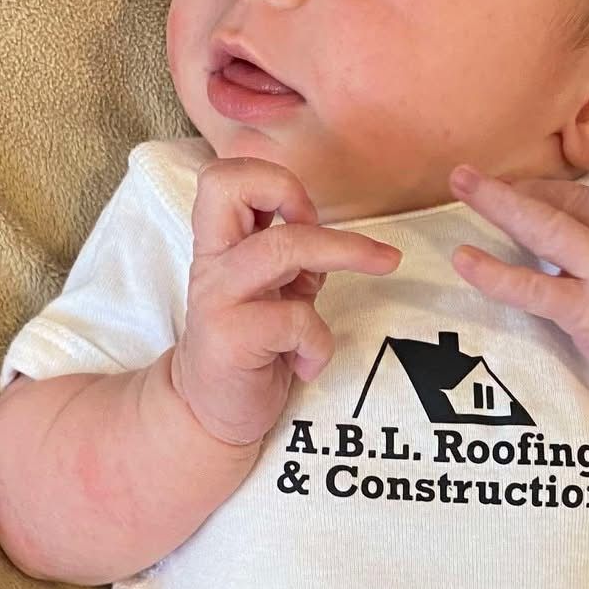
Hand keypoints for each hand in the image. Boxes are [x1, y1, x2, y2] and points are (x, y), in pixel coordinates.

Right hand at [175, 157, 400, 446]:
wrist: (209, 412)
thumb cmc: (250, 349)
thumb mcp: (275, 292)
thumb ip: (296, 260)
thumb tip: (333, 240)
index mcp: (221, 245)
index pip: (225, 176)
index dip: (272, 181)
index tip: (304, 215)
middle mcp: (212, 263)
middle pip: (233, 187)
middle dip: (297, 196)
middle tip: (330, 228)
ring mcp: (217, 298)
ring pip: (280, 247)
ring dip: (342, 252)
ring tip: (379, 266)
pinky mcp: (230, 338)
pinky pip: (295, 320)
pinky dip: (318, 343)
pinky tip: (306, 365)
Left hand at [447, 141, 588, 415]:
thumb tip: (579, 187)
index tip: (576, 187)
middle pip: (575, 193)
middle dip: (528, 187)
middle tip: (489, 184)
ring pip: (547, 224)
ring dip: (498, 201)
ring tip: (460, 182)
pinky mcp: (587, 313)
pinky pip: (531, 288)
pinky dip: (493, 273)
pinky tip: (464, 260)